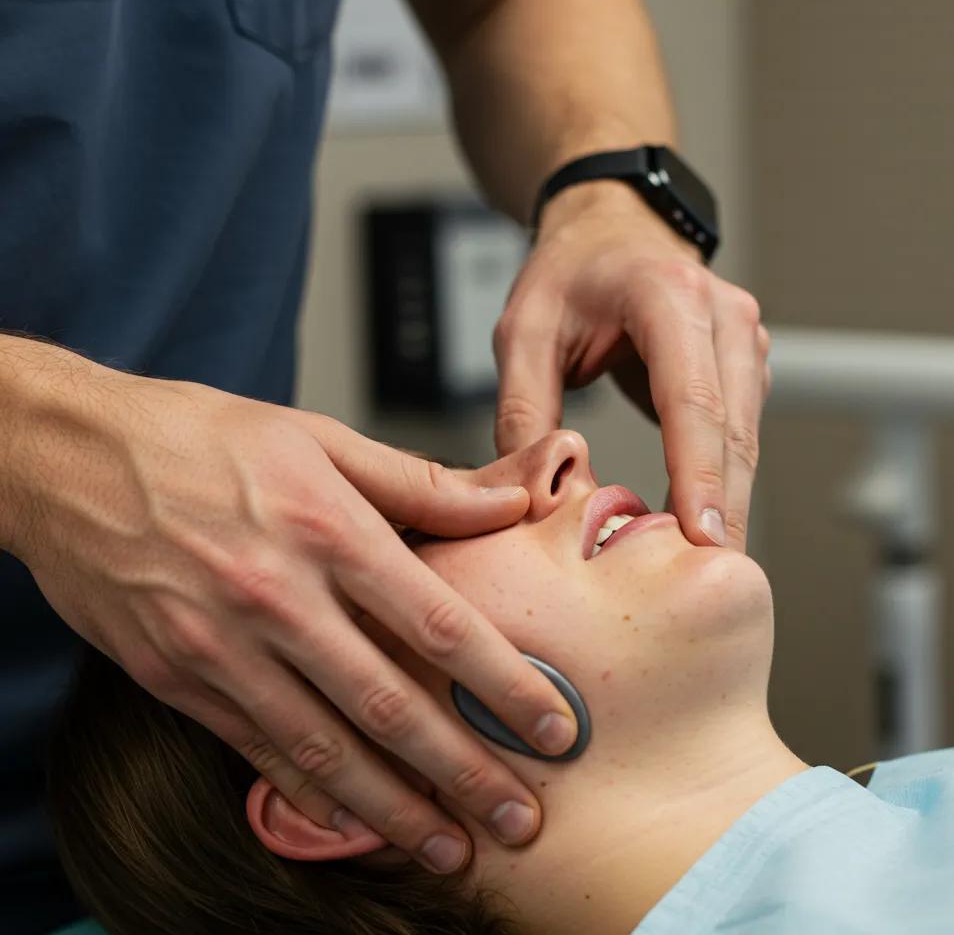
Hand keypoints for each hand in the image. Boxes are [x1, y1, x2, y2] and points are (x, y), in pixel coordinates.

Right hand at [2, 345, 578, 872]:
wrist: (68, 457)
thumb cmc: (198, 436)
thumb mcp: (316, 436)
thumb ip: (418, 481)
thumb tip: (504, 503)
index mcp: (324, 526)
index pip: (436, 620)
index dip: (502, 682)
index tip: (553, 726)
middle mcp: (276, 594)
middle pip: (388, 702)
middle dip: (462, 771)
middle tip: (518, 820)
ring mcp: (220, 644)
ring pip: (321, 745)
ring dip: (391, 807)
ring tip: (447, 850)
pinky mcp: (174, 675)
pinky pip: (252, 747)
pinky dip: (306, 792)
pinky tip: (350, 820)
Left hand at [494, 181, 770, 551]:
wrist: (613, 228)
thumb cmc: (569, 273)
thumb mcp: (524, 331)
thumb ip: (524, 410)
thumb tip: (536, 493)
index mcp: (667, 295)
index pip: (692, 397)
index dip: (698, 473)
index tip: (703, 538)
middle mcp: (723, 314)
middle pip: (732, 428)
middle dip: (724, 508)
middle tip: (712, 581)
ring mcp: (746, 336)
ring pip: (746, 438)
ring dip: (729, 502)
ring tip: (708, 569)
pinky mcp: (747, 363)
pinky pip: (741, 432)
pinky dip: (724, 480)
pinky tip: (704, 525)